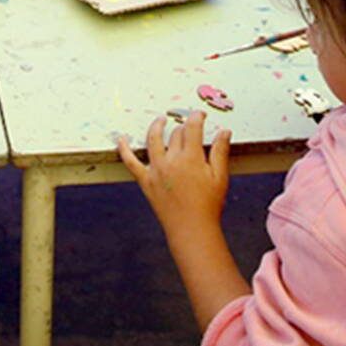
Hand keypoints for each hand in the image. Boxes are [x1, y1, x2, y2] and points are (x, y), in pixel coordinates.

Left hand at [116, 111, 231, 238]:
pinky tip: (121, 139)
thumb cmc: (208, 205)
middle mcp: (171, 161)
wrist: (192, 229)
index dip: (196, 118)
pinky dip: (124, 149)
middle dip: (183, 127)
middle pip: (175, 134)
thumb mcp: (219, 177)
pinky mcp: (146, 181)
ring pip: (153, 140)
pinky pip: (131, 162)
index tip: (199, 115)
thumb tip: (224, 132)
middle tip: (188, 126)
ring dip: (156, 127)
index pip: (191, 128)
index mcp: (190, 158)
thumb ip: (220, 151)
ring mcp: (156, 170)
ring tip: (160, 121)